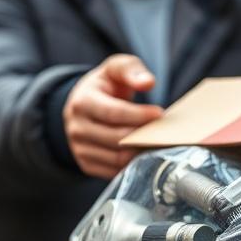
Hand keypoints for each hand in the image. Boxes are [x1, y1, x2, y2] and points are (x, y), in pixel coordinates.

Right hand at [64, 55, 162, 178]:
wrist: (84, 105)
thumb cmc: (106, 85)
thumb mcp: (115, 68)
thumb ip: (132, 70)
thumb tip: (148, 82)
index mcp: (82, 103)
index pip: (113, 113)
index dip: (138, 115)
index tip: (159, 114)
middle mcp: (76, 129)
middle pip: (117, 139)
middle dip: (143, 135)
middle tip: (164, 130)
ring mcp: (79, 150)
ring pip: (118, 159)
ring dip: (141, 152)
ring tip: (158, 141)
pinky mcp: (87, 165)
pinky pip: (115, 172)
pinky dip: (134, 165)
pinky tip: (146, 153)